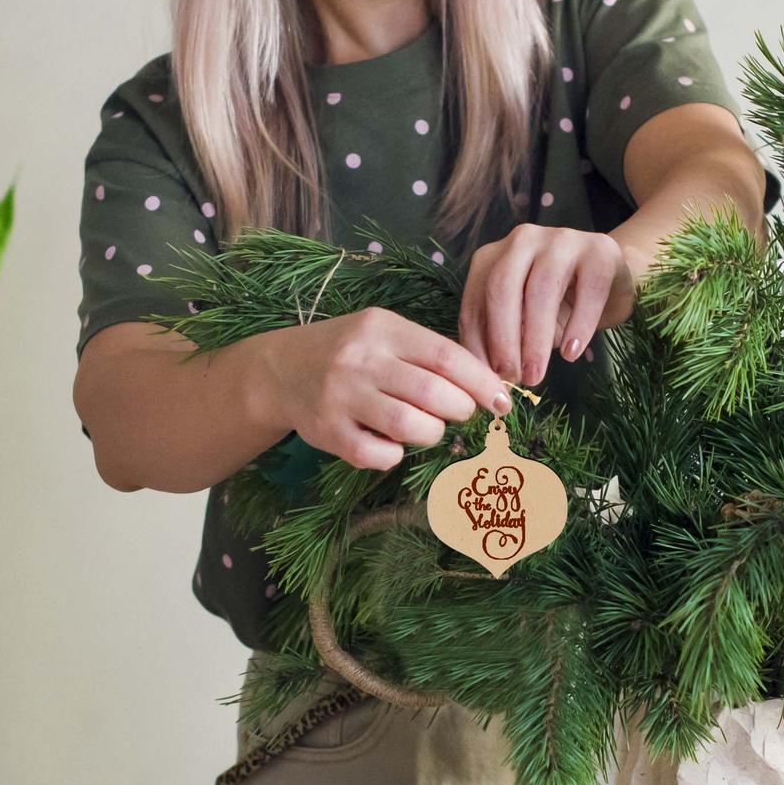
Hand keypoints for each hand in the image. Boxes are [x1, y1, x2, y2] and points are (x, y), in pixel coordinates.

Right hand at [267, 306, 512, 471]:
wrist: (280, 370)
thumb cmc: (350, 352)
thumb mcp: (385, 334)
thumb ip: (429, 354)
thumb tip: (487, 384)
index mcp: (383, 329)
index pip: (446, 356)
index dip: (482, 382)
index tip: (502, 400)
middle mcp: (361, 360)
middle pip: (433, 392)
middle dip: (460, 409)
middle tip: (460, 412)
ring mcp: (342, 397)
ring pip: (410, 426)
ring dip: (432, 433)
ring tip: (427, 427)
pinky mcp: (328, 432)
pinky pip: (379, 455)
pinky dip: (395, 455)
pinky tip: (391, 443)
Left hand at [457, 224, 635, 386]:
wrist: (609, 279)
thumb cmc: (557, 305)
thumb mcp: (521, 322)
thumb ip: (500, 340)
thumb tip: (488, 380)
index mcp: (492, 258)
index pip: (474, 302)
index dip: (477, 344)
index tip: (486, 380)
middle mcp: (522, 241)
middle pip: (502, 288)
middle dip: (503, 339)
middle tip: (512, 378)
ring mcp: (561, 240)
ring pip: (542, 289)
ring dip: (536, 339)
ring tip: (536, 374)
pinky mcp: (599, 251)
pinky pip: (588, 290)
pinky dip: (578, 325)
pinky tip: (571, 354)